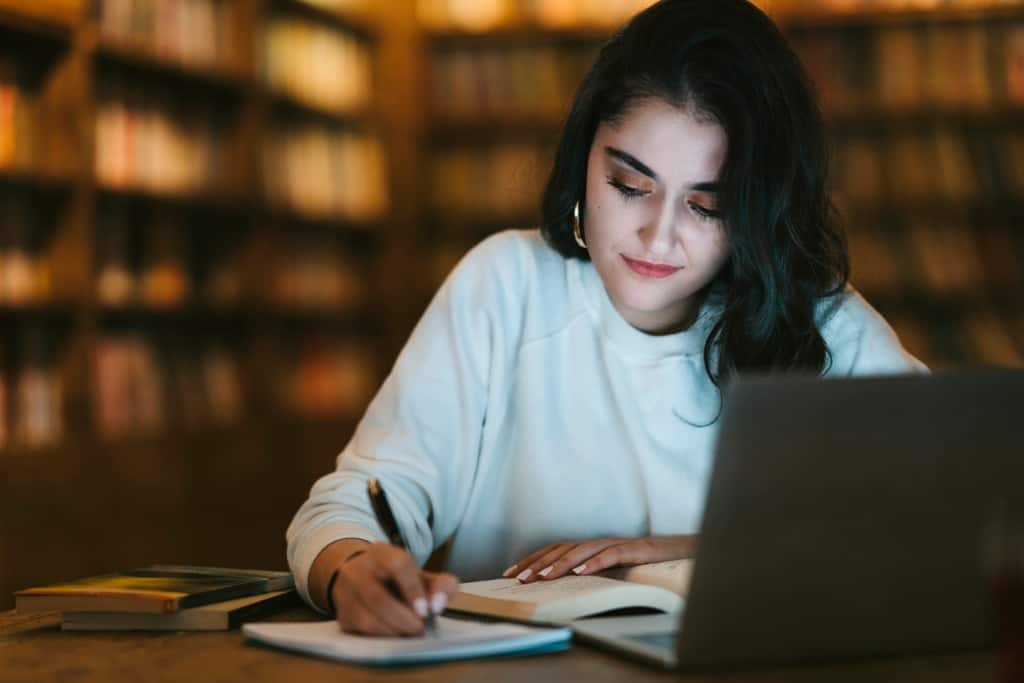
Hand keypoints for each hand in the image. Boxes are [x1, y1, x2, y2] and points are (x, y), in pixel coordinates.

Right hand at [330, 542, 458, 635]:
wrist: (362, 579)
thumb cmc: (399, 580)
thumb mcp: (423, 576)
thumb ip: (442, 585)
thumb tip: (437, 605)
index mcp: (381, 553)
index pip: (397, 564)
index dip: (413, 589)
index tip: (426, 610)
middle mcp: (358, 569)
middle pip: (378, 598)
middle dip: (404, 619)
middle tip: (420, 628)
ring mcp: (345, 592)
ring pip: (367, 619)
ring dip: (394, 631)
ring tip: (409, 632)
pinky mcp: (342, 615)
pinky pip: (361, 632)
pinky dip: (382, 637)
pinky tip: (394, 633)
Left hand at [503, 535, 694, 582]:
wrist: (679, 552)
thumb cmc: (643, 563)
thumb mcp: (610, 570)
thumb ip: (588, 572)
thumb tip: (560, 585)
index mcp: (590, 547)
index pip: (554, 550)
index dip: (532, 559)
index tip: (511, 572)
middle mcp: (598, 542)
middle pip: (562, 548)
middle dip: (538, 563)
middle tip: (520, 578)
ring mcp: (615, 543)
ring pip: (582, 550)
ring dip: (560, 563)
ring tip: (543, 577)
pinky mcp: (634, 549)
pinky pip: (611, 555)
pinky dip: (594, 563)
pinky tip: (580, 572)